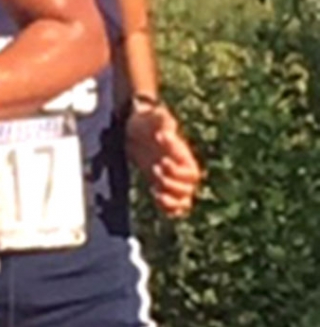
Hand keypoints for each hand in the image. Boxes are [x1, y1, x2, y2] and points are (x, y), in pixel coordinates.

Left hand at [125, 102, 200, 216]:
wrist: (135, 133)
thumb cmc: (146, 123)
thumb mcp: (152, 117)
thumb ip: (160, 119)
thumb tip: (166, 131)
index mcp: (185, 158)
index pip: (191, 173)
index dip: (177, 171)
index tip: (162, 160)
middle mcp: (183, 172)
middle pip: (188, 189)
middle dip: (171, 183)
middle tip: (155, 169)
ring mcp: (175, 183)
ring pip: (184, 202)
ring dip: (169, 199)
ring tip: (154, 188)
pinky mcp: (164, 190)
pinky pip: (175, 209)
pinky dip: (168, 208)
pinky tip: (155, 196)